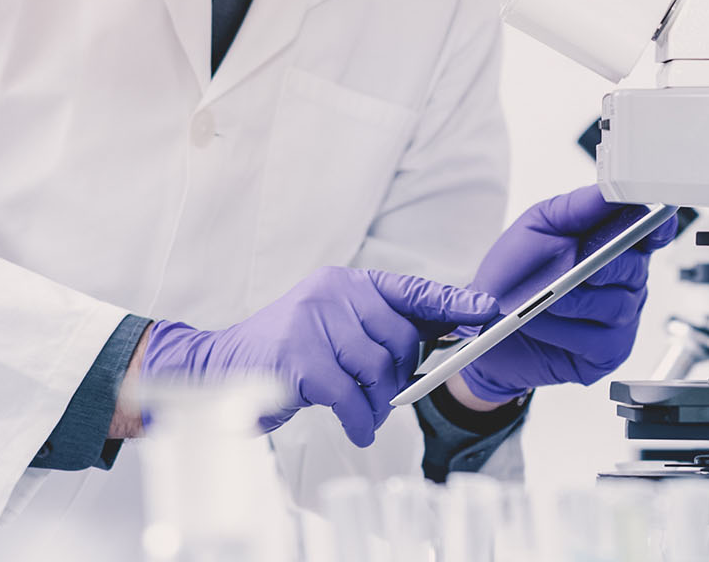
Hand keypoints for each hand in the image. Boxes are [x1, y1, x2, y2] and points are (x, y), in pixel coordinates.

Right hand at [141, 268, 496, 446]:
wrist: (221, 369)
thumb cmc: (288, 354)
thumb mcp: (336, 330)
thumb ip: (377, 330)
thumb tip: (435, 342)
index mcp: (346, 283)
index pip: (410, 289)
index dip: (452, 301)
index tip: (487, 309)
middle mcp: (331, 292)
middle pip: (398, 340)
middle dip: (397, 376)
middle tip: (383, 396)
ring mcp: (312, 321)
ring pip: (374, 370)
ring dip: (375, 404)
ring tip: (361, 414)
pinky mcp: (297, 357)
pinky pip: (348, 396)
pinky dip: (357, 419)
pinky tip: (356, 427)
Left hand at [456, 186, 677, 407]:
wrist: (487, 324)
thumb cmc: (516, 274)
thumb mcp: (539, 227)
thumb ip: (578, 207)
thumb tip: (610, 192)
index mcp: (615, 245)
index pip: (652, 232)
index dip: (657, 227)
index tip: (652, 222)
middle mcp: (625, 282)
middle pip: (634, 268)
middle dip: (602, 264)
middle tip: (574, 264)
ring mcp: (620, 319)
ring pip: (616, 305)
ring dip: (572, 300)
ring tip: (541, 298)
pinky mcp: (607, 353)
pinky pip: (598, 340)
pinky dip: (563, 329)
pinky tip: (539, 322)